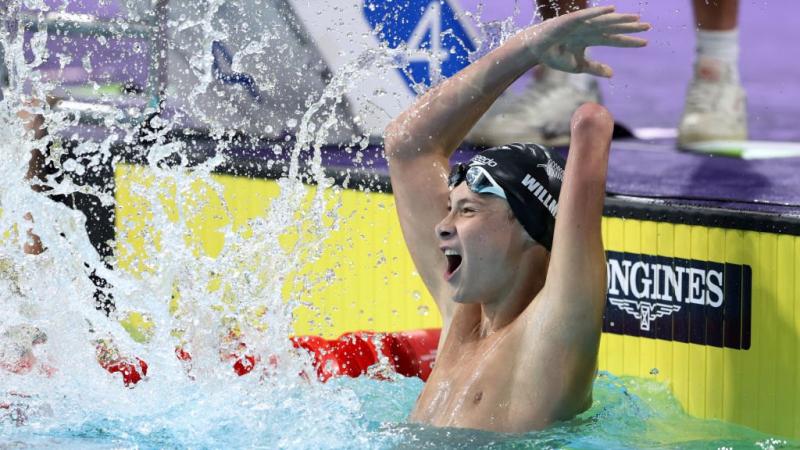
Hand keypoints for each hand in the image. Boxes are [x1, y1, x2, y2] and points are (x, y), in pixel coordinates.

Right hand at [524, 6, 649, 77]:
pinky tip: (612, 9)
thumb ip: (595, 68)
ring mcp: (581, 24)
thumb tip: (612, 74)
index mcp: (591, 40)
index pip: (614, 40)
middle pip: (613, 28)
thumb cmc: (555, 56)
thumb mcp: (578, 66)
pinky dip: (599, 12)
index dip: (629, 41)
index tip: (646, 43)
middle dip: (630, 27)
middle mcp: (589, 30)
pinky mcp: (570, 21)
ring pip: (604, 21)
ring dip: (620, 18)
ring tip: (635, 17)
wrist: (536, 51)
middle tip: (648, 27)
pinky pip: (587, 16)